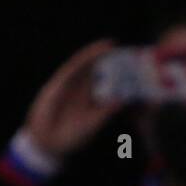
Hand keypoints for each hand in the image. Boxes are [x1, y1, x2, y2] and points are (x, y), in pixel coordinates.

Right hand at [24, 39, 125, 157]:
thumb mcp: (93, 124)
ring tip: (109, 45)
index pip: (111, 84)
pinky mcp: (61, 82)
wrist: (49, 141)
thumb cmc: (73, 137)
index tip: (136, 67)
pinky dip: (82, 59)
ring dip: (97, 54)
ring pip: (87, 66)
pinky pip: (73, 68)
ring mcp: (73, 85)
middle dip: (111, 59)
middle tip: (125, 49)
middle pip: (100, 71)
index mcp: (96, 100)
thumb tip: (123, 101)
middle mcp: (85, 90)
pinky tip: (91, 53)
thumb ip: (106, 112)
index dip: (122, 75)